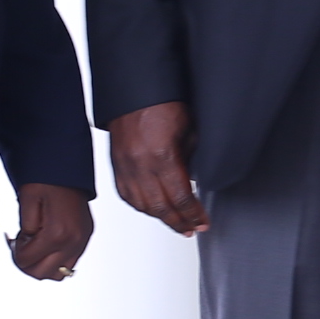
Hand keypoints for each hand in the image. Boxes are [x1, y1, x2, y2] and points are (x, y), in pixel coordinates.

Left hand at [10, 181, 92, 279]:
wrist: (68, 167)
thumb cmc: (46, 180)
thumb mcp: (26, 202)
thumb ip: (25, 231)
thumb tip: (25, 247)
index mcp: (57, 233)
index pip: (28, 262)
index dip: (15, 253)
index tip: (14, 239)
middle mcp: (74, 241)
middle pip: (44, 274)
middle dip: (27, 264)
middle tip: (21, 247)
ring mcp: (83, 240)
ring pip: (60, 273)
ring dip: (43, 265)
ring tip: (34, 247)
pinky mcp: (86, 237)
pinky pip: (70, 262)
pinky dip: (56, 259)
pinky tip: (47, 244)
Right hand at [108, 102, 208, 235]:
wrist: (135, 90)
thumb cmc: (163, 103)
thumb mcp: (189, 130)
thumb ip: (191, 158)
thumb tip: (193, 180)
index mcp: (162, 155)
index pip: (181, 197)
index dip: (193, 214)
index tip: (202, 222)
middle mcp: (141, 165)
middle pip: (161, 207)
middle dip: (179, 222)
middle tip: (192, 229)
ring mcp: (126, 166)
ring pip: (142, 205)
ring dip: (161, 218)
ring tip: (177, 224)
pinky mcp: (116, 164)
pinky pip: (127, 195)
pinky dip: (141, 206)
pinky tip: (153, 210)